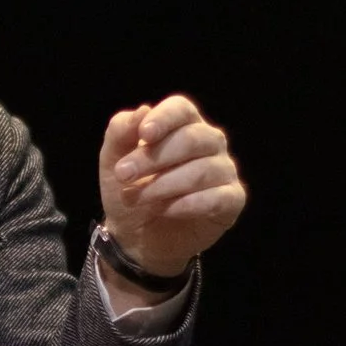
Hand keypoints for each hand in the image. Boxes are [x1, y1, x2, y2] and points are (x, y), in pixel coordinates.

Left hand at [96, 96, 246, 290]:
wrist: (136, 237)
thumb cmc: (131, 188)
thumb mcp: (113, 160)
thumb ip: (120, 132)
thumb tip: (142, 110)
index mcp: (184, 124)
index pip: (181, 109)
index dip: (164, 118)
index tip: (144, 134)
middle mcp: (210, 142)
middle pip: (192, 138)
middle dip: (154, 158)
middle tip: (125, 175)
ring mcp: (224, 170)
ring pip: (203, 170)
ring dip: (164, 185)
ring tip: (137, 198)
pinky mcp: (232, 200)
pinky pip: (218, 198)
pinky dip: (187, 205)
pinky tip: (165, 210)